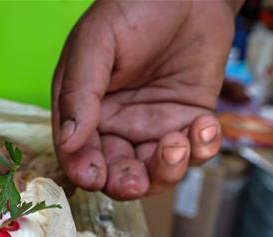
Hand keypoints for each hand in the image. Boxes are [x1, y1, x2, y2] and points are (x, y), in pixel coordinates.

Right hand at [51, 0, 235, 199]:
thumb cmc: (134, 6)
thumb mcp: (96, 43)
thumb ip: (80, 92)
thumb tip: (67, 141)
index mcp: (86, 110)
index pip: (79, 153)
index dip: (85, 170)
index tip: (95, 174)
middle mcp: (118, 126)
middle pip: (116, 173)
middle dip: (127, 183)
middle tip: (137, 181)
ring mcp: (154, 126)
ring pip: (156, 173)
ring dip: (167, 170)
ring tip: (179, 142)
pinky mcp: (189, 121)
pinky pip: (196, 152)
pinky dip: (203, 148)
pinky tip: (205, 124)